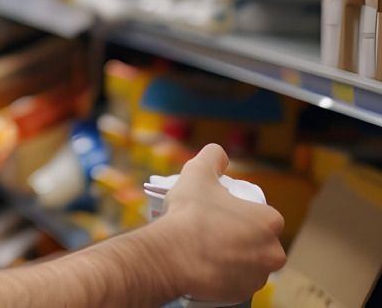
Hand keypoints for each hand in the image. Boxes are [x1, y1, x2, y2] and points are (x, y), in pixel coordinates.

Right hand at [159, 144, 286, 302]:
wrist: (172, 254)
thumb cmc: (189, 214)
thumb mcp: (197, 173)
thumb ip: (212, 157)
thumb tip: (219, 152)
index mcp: (269, 222)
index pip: (263, 217)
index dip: (242, 214)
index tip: (221, 215)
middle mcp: (273, 252)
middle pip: (259, 242)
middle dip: (242, 238)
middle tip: (213, 232)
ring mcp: (259, 276)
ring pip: (250, 263)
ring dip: (236, 258)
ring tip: (208, 250)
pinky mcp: (243, 294)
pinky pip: (238, 282)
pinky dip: (226, 276)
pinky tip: (208, 266)